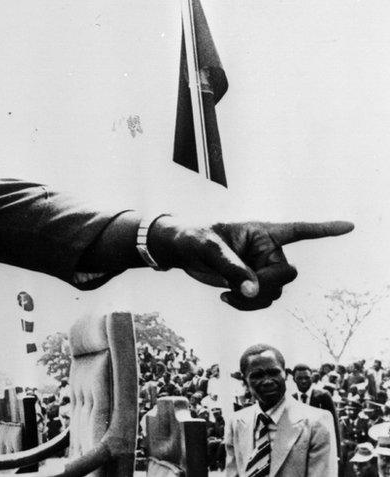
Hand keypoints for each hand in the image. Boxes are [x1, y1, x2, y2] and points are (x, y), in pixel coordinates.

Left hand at [149, 217, 353, 309]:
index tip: (349, 226)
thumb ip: (232, 268)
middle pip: (286, 274)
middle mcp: (268, 250)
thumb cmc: (194, 238)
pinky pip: (263, 300)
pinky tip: (226, 299)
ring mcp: (262, 268)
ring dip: (253, 300)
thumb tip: (253, 291)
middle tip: (238, 288)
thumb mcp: (209, 249)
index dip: (324, 229)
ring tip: (227, 294)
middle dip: (266, 285)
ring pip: (275, 292)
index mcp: (262, 232)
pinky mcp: (253, 283)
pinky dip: (247, 305)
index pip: (298, 230)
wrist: (182, 250)